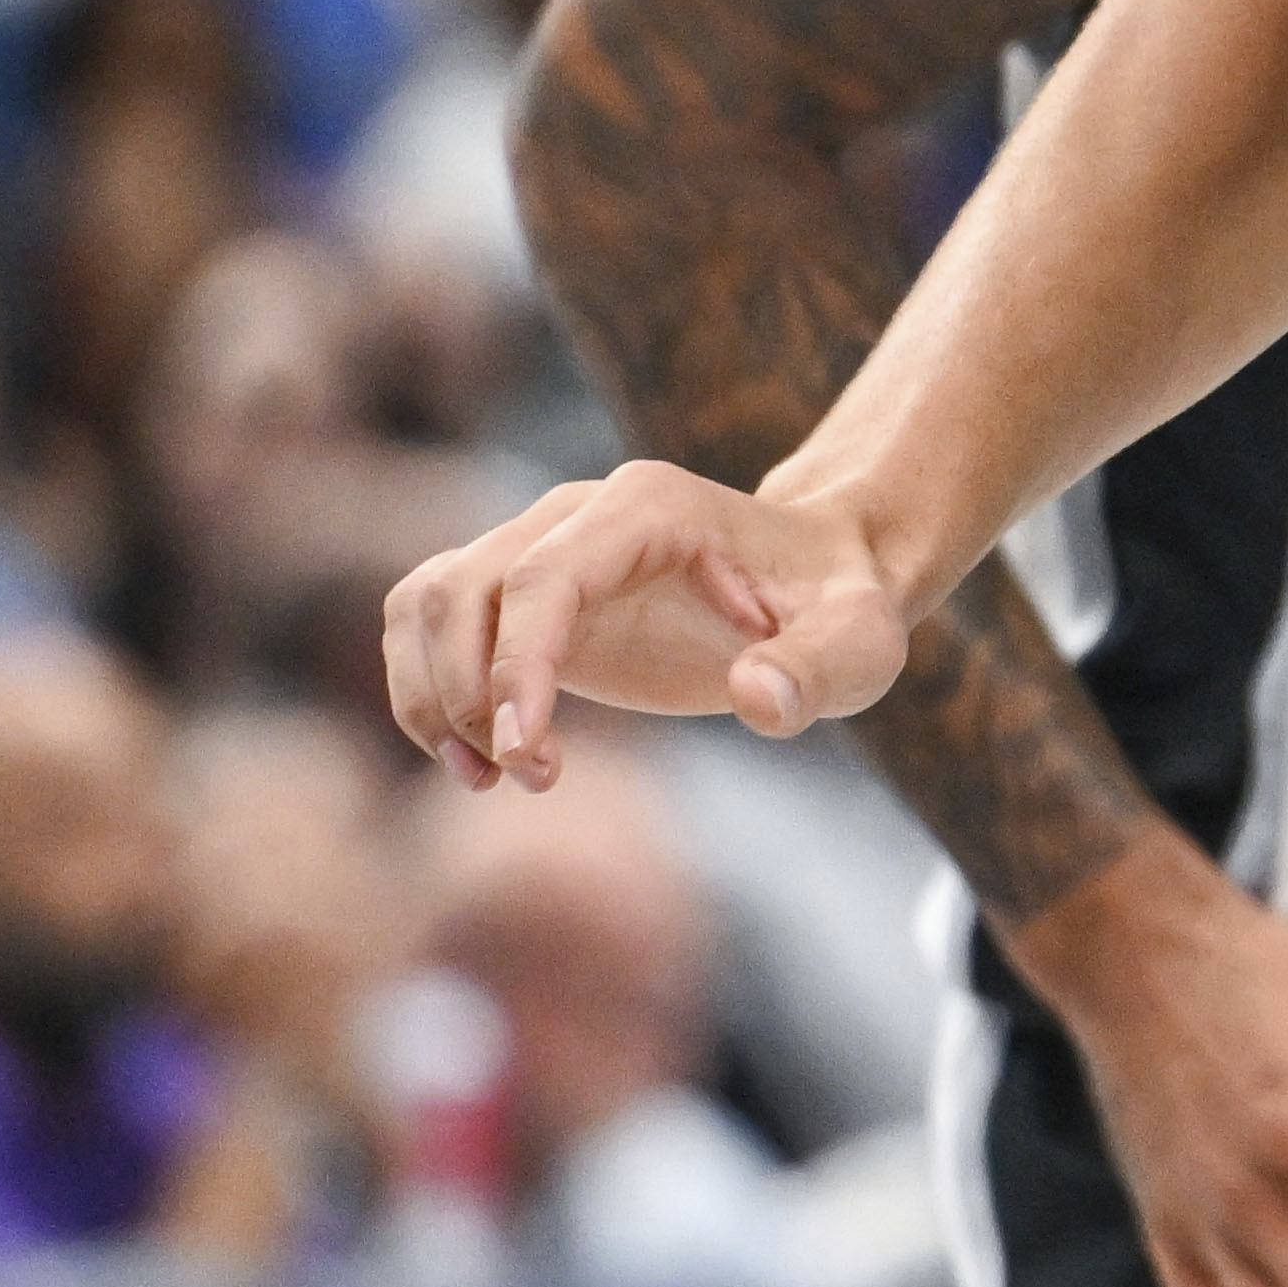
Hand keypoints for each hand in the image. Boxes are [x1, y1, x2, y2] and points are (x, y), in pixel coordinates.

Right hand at [381, 459, 910, 785]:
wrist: (821, 578)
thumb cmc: (839, 608)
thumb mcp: (860, 642)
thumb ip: (819, 669)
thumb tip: (756, 698)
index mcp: (648, 508)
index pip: (543, 579)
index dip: (515, 667)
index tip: (522, 753)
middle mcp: (577, 512)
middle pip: (460, 587)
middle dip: (466, 692)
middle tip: (524, 778)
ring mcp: (540, 544)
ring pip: (426, 600)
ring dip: (429, 693)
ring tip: (488, 776)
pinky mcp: (523, 589)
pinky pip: (433, 624)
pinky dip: (430, 691)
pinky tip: (483, 759)